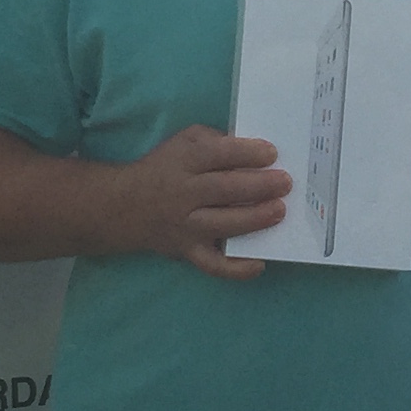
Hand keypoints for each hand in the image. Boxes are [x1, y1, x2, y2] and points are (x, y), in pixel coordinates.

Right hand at [121, 124, 290, 277]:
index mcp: (184, 161)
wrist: (125, 206)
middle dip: (259, 185)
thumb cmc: (166, 168)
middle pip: (224, 189)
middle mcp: (184, 194)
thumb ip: (216, 141)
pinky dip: (237, 269)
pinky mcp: (188, 252)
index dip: (246, 153)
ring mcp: (186, 227)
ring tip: (280, 211)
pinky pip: (214, 265)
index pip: (218, 154)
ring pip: (223, 225)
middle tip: (285, 183)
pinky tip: (260, 263)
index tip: (271, 153)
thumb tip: (256, 150)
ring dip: (254, 218)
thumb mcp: (185, 141)